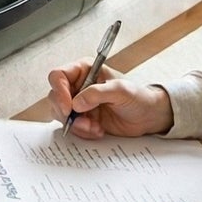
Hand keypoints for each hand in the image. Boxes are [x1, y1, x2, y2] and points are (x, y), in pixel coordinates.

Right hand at [47, 61, 173, 137]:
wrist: (148, 116)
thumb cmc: (138, 97)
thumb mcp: (121, 91)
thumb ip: (97, 93)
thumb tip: (76, 103)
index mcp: (84, 70)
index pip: (58, 76)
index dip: (59, 91)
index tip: (68, 107)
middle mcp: (77, 85)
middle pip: (54, 97)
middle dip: (66, 113)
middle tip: (83, 121)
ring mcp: (78, 103)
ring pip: (60, 114)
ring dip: (76, 125)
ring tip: (95, 127)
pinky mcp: (82, 118)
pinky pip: (71, 127)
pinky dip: (82, 132)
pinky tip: (98, 130)